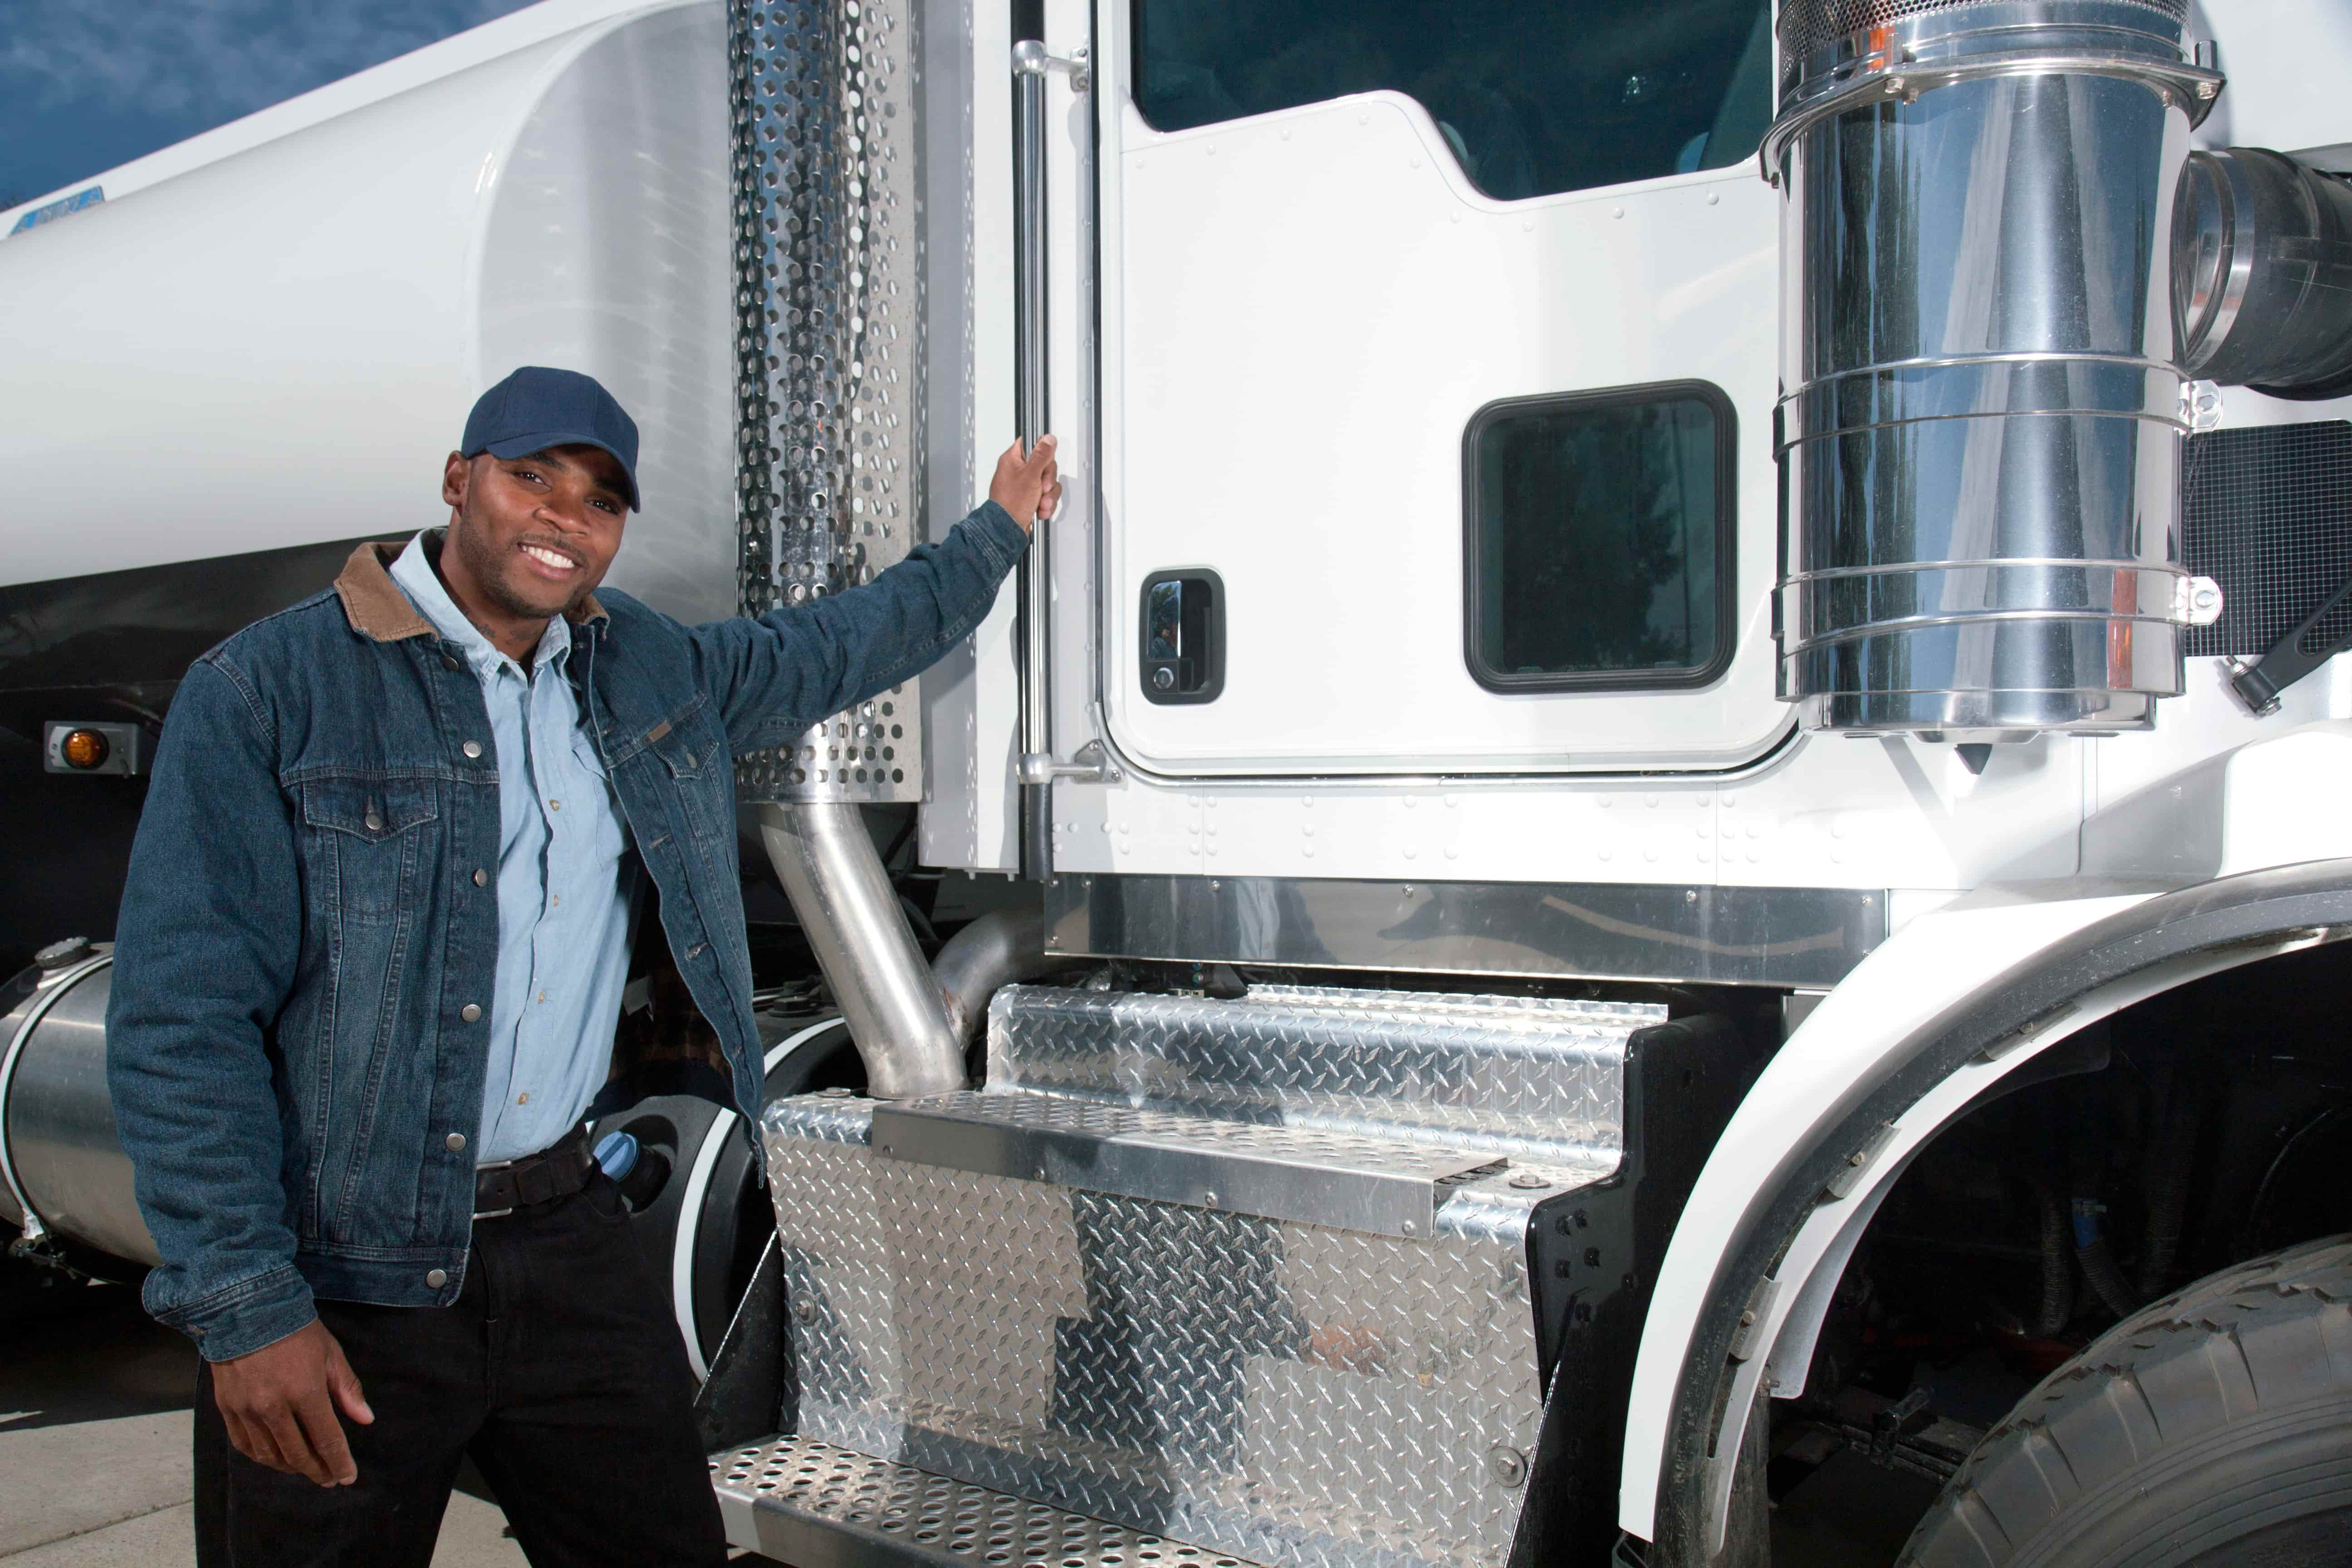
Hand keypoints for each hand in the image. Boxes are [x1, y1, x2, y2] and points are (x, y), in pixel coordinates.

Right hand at [210, 1318, 374, 1486]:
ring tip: (306, 1468)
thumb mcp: (330, 1353)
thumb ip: (347, 1389)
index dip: (339, 1462)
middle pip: (298, 1454)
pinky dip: (262, 1457)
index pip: (327, 1439)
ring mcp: (247, 1410)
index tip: (348, 1477)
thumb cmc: (295, 1329)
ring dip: (290, 1467)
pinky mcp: (227, 1409)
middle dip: (317, 1470)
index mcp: (305, 1392)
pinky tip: (275, 1458)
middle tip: (329, 1478)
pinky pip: (245, 1445)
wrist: (245, 1310)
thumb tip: (365, 1419)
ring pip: (270, 1455)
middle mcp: (273, 1407)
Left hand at [988, 435, 1060, 532]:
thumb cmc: (1011, 504)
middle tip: (1042, 488)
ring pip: (1048, 482)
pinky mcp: (1030, 497)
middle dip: (1048, 480)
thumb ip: (1041, 456)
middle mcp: (1018, 470)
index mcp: (1012, 459)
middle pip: (1045, 465)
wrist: (1006, 530)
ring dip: (1049, 495)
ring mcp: (1024, 485)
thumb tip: (1048, 438)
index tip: (1045, 462)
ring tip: (1041, 503)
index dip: (1042, 453)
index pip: (1032, 444)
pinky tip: (1040, 510)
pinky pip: (1046, 495)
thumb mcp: (1030, 475)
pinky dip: (1046, 504)